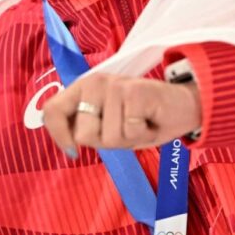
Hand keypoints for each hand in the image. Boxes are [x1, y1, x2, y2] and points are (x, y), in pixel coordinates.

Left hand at [42, 72, 201, 157]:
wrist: (182, 105)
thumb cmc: (143, 118)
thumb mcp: (109, 124)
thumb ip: (87, 127)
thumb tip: (69, 143)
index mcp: (82, 88)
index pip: (52, 111)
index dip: (58, 136)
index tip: (73, 151)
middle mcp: (94, 83)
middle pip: (83, 135)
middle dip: (107, 142)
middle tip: (125, 128)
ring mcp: (114, 86)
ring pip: (108, 138)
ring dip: (128, 139)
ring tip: (139, 123)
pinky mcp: (134, 92)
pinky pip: (129, 133)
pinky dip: (143, 135)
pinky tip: (149, 120)